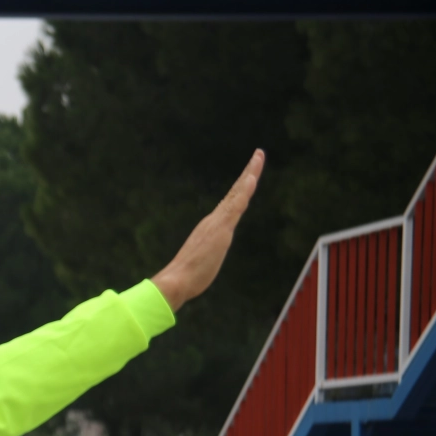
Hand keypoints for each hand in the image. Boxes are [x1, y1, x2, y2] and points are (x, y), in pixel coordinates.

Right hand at [151, 150, 264, 311]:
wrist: (176, 281)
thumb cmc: (185, 278)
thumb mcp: (200, 265)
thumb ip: (204, 260)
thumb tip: (196, 269)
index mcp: (212, 227)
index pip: (231, 203)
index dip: (242, 187)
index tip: (250, 174)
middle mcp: (214, 220)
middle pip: (236, 192)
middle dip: (249, 172)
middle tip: (258, 154)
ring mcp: (218, 223)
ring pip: (238, 193)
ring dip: (250, 173)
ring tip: (258, 156)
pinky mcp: (221, 229)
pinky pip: (235, 205)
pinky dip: (244, 190)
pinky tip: (252, 178)